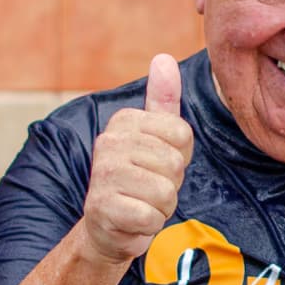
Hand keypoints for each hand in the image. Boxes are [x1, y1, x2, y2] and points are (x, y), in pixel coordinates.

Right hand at [80, 53, 192, 264]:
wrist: (106, 226)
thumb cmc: (138, 179)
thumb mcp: (155, 137)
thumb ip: (162, 100)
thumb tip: (163, 58)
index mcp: (124, 120)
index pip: (183, 135)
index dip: (180, 157)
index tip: (158, 165)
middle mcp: (109, 141)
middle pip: (175, 164)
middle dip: (171, 185)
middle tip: (149, 189)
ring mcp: (103, 173)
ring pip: (165, 192)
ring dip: (161, 207)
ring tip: (141, 203)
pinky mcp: (102, 207)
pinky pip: (151, 216)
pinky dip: (149, 225)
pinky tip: (133, 220)